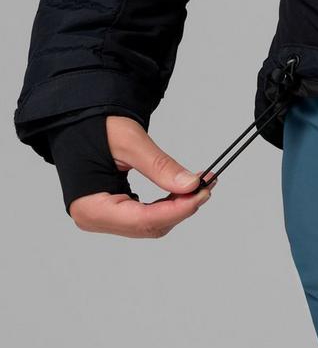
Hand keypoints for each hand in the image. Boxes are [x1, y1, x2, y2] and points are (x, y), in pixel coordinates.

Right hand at [69, 116, 215, 237]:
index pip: (142, 220)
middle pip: (148, 225)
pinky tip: (184, 188)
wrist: (79, 121)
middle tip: (207, 184)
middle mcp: (94, 219)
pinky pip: (146, 214)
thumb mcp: (131, 143)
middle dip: (182, 207)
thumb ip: (160, 167)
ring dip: (178, 206)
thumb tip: (191, 185)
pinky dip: (168, 203)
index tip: (201, 193)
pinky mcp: (114, 210)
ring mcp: (104, 217)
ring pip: (150, 223)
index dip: (177, 210)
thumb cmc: (96, 128)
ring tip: (202, 183)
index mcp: (91, 207)